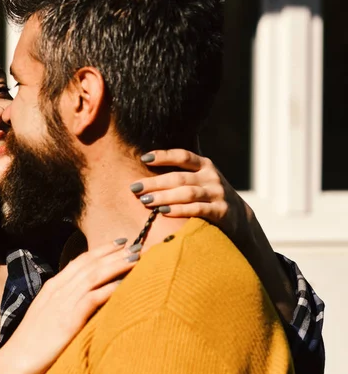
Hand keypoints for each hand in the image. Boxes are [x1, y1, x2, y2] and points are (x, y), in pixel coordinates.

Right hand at [0, 239, 137, 373]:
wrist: (17, 360)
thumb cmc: (34, 341)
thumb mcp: (48, 313)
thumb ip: (64, 301)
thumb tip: (84, 295)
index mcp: (53, 285)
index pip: (81, 260)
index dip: (102, 250)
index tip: (120, 242)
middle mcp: (59, 289)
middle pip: (91, 264)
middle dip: (115, 253)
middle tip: (136, 245)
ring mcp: (63, 302)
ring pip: (94, 276)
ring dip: (116, 265)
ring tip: (136, 258)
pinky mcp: (69, 319)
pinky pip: (93, 298)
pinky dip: (110, 289)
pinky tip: (124, 284)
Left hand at [129, 148, 251, 242]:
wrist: (239, 217)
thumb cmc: (209, 194)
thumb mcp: (200, 178)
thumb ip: (182, 171)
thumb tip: (148, 161)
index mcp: (205, 165)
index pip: (183, 156)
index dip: (164, 156)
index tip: (144, 158)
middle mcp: (211, 177)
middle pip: (179, 178)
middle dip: (155, 183)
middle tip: (135, 188)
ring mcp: (217, 194)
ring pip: (187, 193)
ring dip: (164, 197)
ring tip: (145, 201)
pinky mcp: (221, 211)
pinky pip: (197, 209)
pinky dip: (179, 210)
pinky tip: (163, 212)